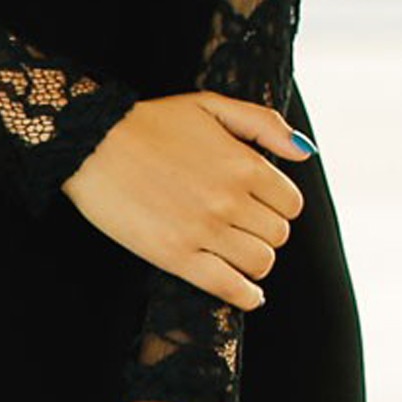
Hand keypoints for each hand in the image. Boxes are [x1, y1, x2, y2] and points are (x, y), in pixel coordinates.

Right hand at [61, 89, 313, 311]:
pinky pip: (230, 288)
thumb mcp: (210, 105)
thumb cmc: (150, 124)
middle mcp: (230, 199)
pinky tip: (247, 294)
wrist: (95, 144)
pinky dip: (246, 296)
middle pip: (277, 236)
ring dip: (254, 263)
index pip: (290, 204)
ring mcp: (204, 230)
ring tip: (236, 257)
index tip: (258, 209)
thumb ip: (263, 124)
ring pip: (259, 263)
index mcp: (243, 163)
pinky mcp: (177, 256)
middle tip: (241, 231)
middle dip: (264, 234)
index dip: (278, 208)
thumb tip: (307, 153)